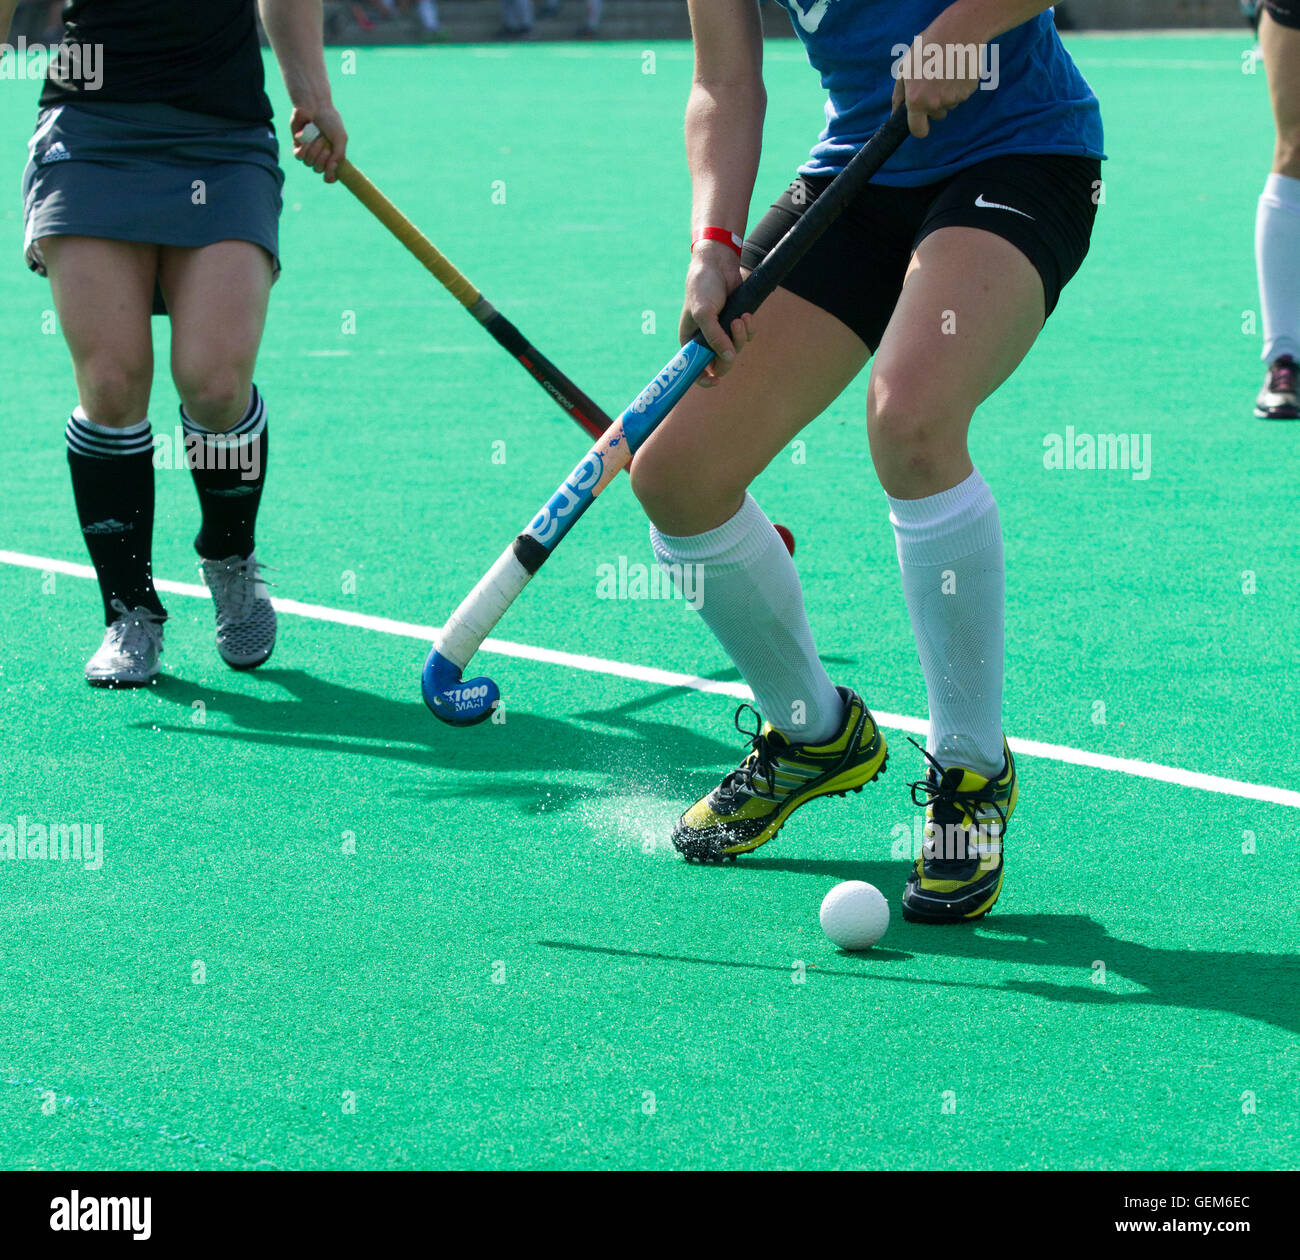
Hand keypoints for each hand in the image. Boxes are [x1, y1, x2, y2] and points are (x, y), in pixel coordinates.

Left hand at [290, 103, 347, 181]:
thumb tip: (332, 167)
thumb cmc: (330, 121)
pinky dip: (303, 150)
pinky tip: (306, 142)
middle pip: (319, 169)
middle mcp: (321, 156)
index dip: (330, 176)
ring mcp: (309, 151)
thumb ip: (340, 155)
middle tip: (325, 143)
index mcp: (333, 157)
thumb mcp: (341, 138)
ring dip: (314, 150)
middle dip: (323, 157)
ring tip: (317, 137)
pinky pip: (299, 156)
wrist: (314, 106)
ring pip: (309, 163)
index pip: (330, 176)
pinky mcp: (297, 145)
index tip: (331, 168)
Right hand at [678, 241, 755, 386]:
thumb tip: (728, 357)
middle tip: (733, 337)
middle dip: (729, 353)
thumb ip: (714, 337)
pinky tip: (746, 315)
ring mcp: (722, 332)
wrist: (718, 263)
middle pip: (720, 363)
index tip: (716, 381)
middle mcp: (706, 340)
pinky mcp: (736, 322)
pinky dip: (749, 329)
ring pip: (736, 349)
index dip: (704, 379)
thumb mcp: (704, 313)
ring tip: (740, 318)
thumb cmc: (702, 286)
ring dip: (741, 337)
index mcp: (691, 341)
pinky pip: (747, 336)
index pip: (694, 369)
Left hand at [890, 27, 982, 138]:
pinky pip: (962, 94)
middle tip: (934, 80)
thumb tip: (895, 113)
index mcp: (917, 101)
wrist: (959, 31)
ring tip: (945, 70)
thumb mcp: (906, 68)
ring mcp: (954, 98)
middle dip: (935, 104)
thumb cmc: (928, 47)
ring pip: (950, 104)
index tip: (921, 123)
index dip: (920, 128)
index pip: (919, 131)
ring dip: (947, 93)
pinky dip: (959, 86)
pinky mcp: (969, 91)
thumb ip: (899, 94)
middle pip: (937, 115)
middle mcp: (936, 104)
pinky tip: (956, 69)